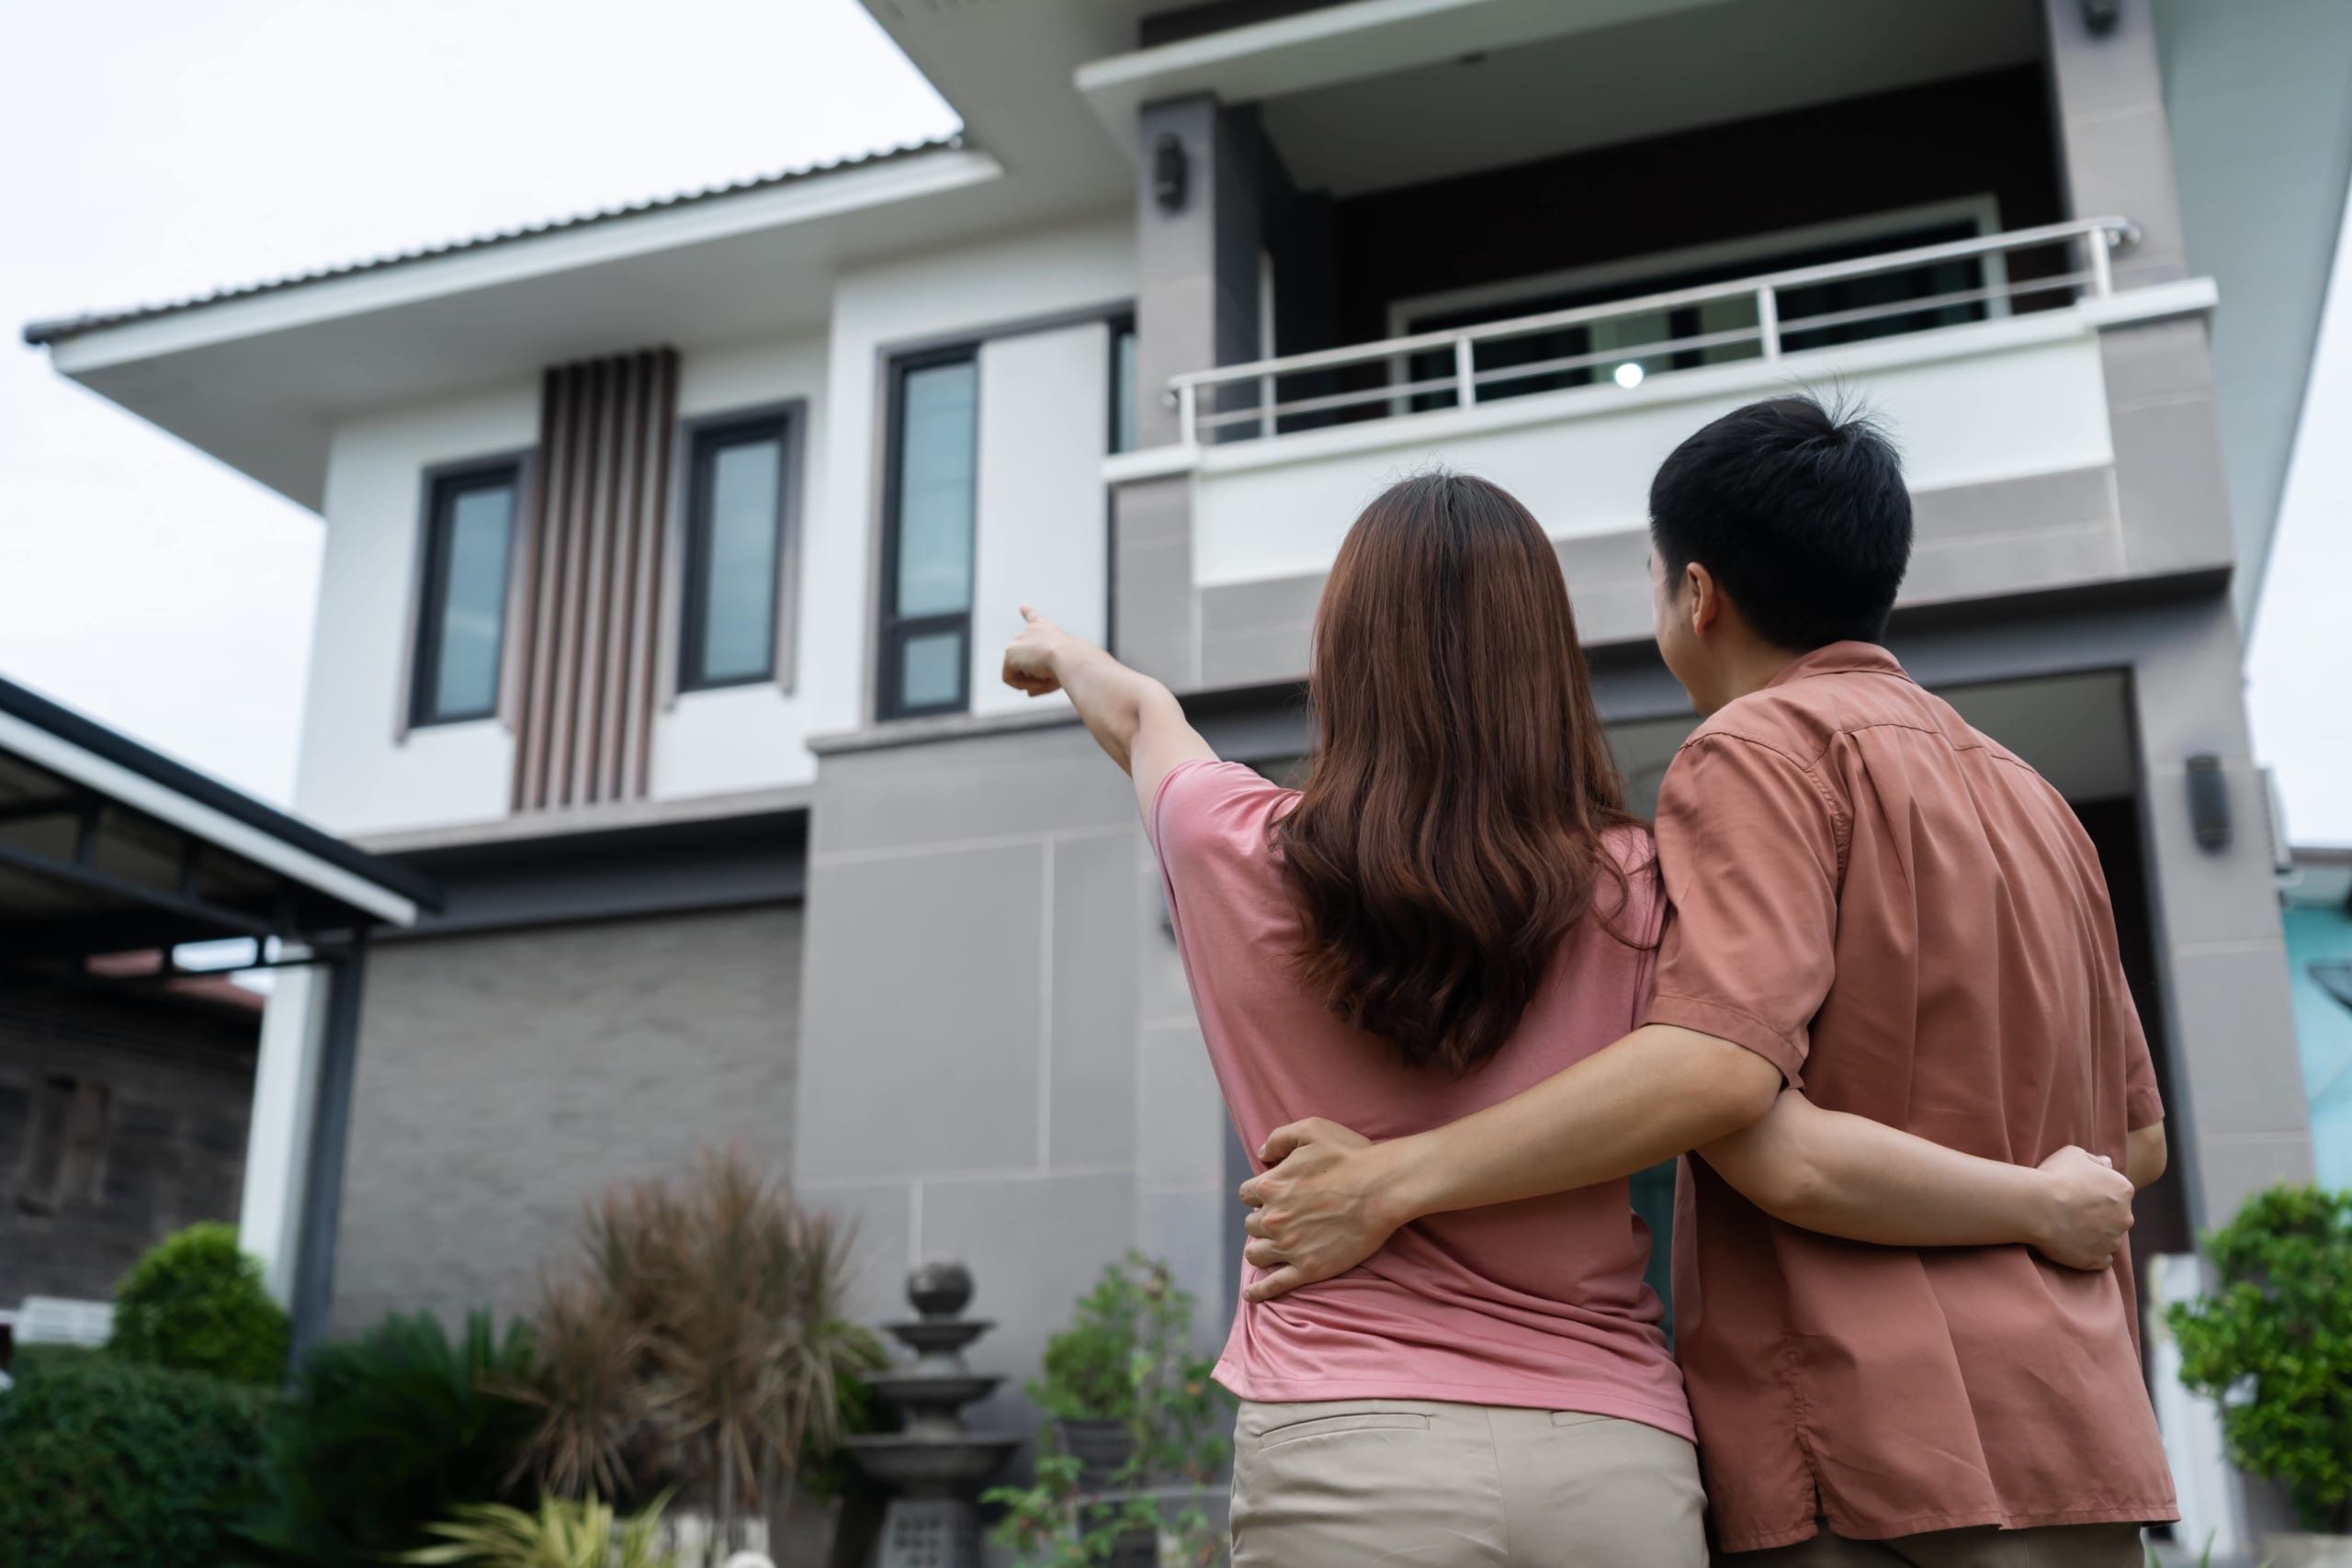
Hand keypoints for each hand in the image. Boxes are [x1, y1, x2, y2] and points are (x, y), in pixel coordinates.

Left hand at [1001, 606, 1070, 697]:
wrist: (1070, 657)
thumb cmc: (1071, 666)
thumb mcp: (1059, 675)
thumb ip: (1042, 683)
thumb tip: (1028, 693)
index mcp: (1046, 629)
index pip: (1034, 619)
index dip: (1028, 613)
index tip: (1023, 607)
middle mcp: (1029, 631)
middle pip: (1024, 662)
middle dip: (1034, 676)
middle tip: (1050, 679)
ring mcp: (1017, 641)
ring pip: (1017, 672)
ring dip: (1031, 681)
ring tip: (1046, 677)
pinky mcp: (1010, 654)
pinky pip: (1009, 679)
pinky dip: (1022, 685)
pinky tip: (1036, 680)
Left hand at [1235, 1119, 1397, 1301]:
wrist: (1382, 1189)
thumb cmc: (1351, 1156)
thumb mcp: (1312, 1129)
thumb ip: (1279, 1138)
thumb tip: (1262, 1153)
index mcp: (1270, 1186)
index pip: (1248, 1193)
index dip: (1260, 1193)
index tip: (1274, 1194)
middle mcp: (1273, 1218)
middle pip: (1252, 1224)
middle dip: (1263, 1220)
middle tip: (1283, 1218)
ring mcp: (1289, 1246)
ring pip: (1256, 1253)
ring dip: (1260, 1248)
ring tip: (1270, 1247)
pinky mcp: (1307, 1269)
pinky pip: (1273, 1285)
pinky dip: (1259, 1291)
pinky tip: (1251, 1294)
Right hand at [2030, 1145, 2134, 1269]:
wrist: (2038, 1207)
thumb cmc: (2055, 1176)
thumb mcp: (2073, 1154)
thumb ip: (2095, 1159)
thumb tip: (2107, 1163)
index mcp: (2123, 1189)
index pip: (2118, 1192)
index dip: (2098, 1191)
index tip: (2080, 1192)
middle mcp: (2125, 1217)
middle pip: (2117, 1216)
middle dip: (2101, 1214)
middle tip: (2074, 1210)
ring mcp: (2112, 1241)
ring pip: (2109, 1238)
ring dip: (2095, 1234)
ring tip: (2069, 1227)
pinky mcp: (2097, 1260)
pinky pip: (2100, 1259)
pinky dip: (2090, 1254)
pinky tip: (2073, 1244)